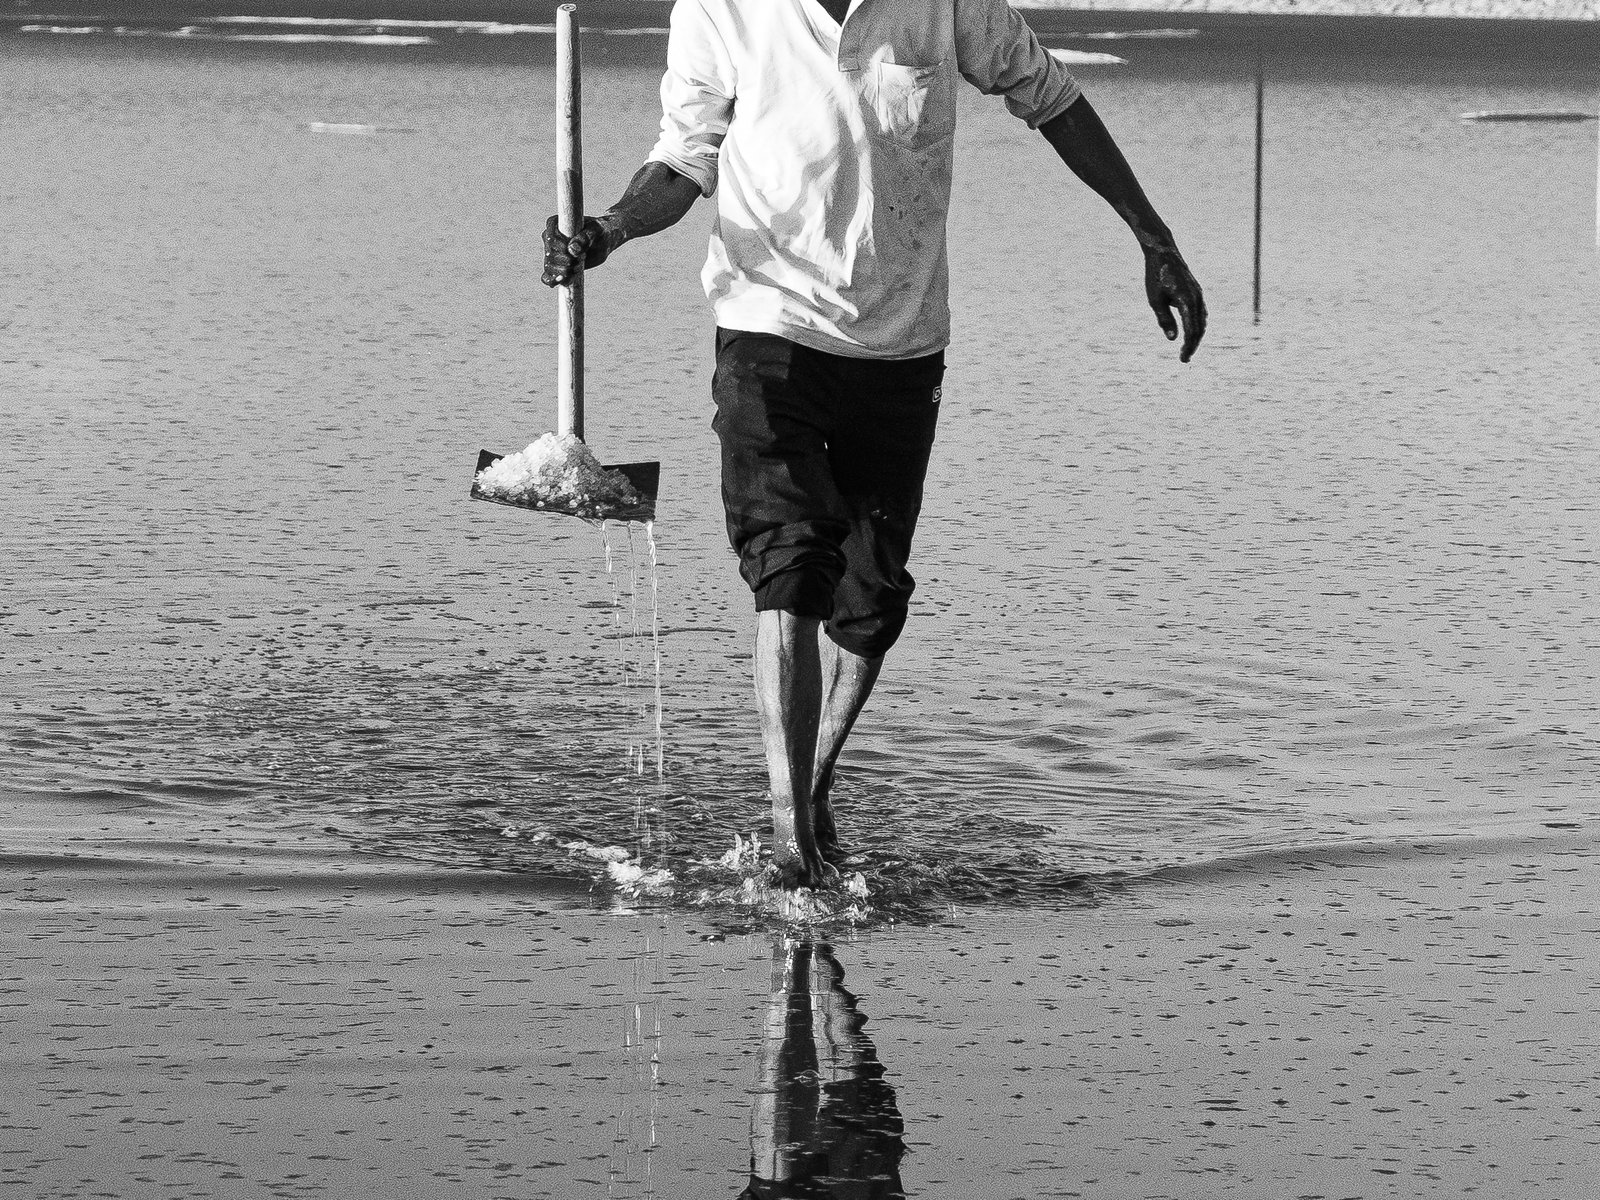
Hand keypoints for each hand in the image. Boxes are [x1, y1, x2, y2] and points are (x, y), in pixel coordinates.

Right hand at [541, 214, 612, 285]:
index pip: (551, 239)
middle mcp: (549, 238)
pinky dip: (552, 280)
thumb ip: (585, 238)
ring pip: (549, 267)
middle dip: (566, 262)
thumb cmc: (600, 232)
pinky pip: (547, 276)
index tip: (575, 252)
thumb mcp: (596, 231)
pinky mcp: (556, 265)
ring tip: (579, 267)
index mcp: (554, 224)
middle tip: (582, 258)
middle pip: (550, 255)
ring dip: (564, 272)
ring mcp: (552, 253)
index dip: (561, 249)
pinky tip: (561, 281)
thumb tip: (572, 250)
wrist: (603, 242)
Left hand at [1144, 244, 1205, 362]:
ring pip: (1202, 320)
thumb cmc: (1156, 276)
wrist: (1163, 253)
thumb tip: (1173, 339)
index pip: (1192, 330)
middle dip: (1193, 345)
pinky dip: (1198, 324)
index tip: (1183, 359)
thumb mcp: (1155, 300)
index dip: (1188, 346)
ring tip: (1188, 348)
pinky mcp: (1196, 292)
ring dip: (1196, 336)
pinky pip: (1201, 312)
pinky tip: (1192, 332)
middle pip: (1199, 328)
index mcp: (1187, 301)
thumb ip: (1165, 320)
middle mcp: (1196, 298)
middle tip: (1184, 359)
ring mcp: (1198, 294)